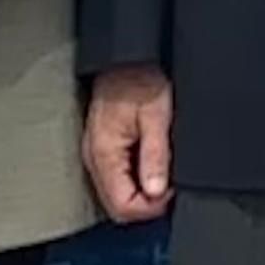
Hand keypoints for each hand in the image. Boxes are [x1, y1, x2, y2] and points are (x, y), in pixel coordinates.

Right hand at [84, 67, 177, 223]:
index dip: (150, 206)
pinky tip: (149, 164)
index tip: (170, 192)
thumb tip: (157, 191)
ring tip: (161, 170)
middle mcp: (94, 158)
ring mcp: (96, 154)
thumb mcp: (156, 116)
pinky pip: (116, 177)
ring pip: (116, 194)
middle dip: (146, 203)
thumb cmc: (139, 78)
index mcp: (104, 153)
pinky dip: (135, 178)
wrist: (125, 57)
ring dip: (141, 190)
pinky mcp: (102, 148)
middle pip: (116, 205)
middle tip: (168, 184)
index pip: (122, 205)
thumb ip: (155, 156)